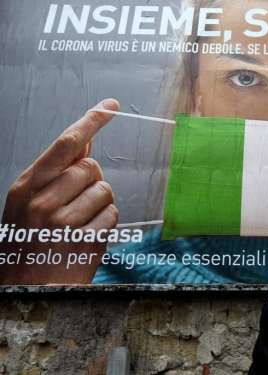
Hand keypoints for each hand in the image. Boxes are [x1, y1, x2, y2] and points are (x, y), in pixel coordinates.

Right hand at [0, 99, 119, 284]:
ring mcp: (65, 223)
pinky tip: (85, 236)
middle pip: (91, 167)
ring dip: (98, 204)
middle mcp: (44, 202)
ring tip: (77, 222)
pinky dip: (105, 223)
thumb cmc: (27, 242)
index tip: (109, 106)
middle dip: (90, 181)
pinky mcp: (86, 241)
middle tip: (73, 202)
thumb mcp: (29, 202)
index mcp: (26, 187)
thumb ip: (56, 172)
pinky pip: (112, 215)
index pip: (65, 144)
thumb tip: (85, 141)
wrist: (25, 289)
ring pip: (105, 190)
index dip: (90, 122)